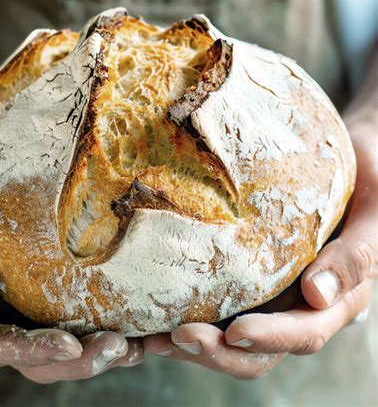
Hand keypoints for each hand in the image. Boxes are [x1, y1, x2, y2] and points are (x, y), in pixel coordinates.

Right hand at [0, 136, 142, 381]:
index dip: (31, 352)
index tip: (72, 346)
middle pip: (30, 354)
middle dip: (76, 360)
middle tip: (121, 351)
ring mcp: (11, 294)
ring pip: (53, 339)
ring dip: (93, 350)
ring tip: (134, 347)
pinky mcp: (32, 276)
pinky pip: (65, 306)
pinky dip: (97, 318)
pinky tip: (130, 317)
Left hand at [144, 124, 375, 378]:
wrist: (355, 161)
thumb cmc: (371, 180)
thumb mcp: (375, 214)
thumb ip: (356, 255)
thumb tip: (319, 296)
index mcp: (338, 299)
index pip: (305, 332)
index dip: (271, 338)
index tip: (235, 333)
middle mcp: (300, 306)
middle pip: (261, 349)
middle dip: (220, 351)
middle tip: (176, 338)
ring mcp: (272, 295)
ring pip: (235, 337)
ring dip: (198, 343)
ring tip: (155, 338)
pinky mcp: (250, 279)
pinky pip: (220, 305)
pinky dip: (191, 314)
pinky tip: (157, 315)